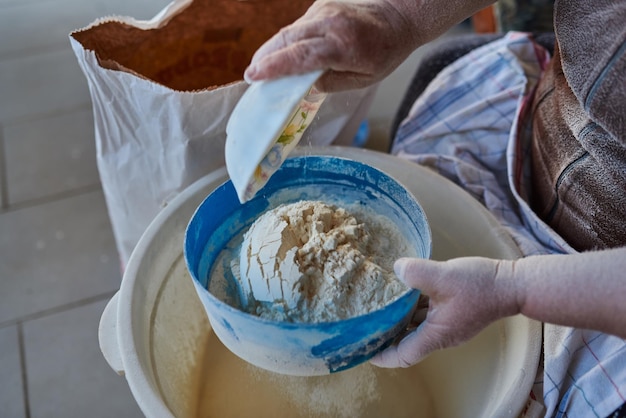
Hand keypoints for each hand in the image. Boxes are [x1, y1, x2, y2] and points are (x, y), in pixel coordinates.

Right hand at [244, 0, 420, 91]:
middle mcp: (330, 23)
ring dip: (272, 49)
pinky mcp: (320, 6)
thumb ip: (332, 83)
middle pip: (287, 40)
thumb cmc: (384, 52)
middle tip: (251, 75)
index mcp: (344, 46)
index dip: (275, 67)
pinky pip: (298, 26)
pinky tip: (282, 54)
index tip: (254, 76)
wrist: (398, 16)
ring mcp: (324, 11)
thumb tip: (304, 84)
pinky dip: (287, 41)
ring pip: (289, 31)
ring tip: (260, 67)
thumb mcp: (364, 79)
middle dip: (265, 58)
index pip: (301, 56)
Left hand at [371, 256, 519, 367]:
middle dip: (386, 334)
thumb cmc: (481, 285)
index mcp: (436, 335)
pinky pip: (428, 314)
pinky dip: (414, 307)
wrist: (513, 285)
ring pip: (416, 326)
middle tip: (366, 323)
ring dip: (399, 318)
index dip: (382, 355)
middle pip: (406, 342)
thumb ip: (417, 273)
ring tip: (379, 305)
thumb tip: (396, 268)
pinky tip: (404, 291)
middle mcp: (441, 335)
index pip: (403, 355)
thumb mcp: (445, 276)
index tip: (364, 348)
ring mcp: (448, 324)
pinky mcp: (453, 313)